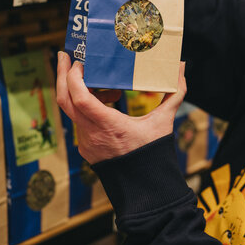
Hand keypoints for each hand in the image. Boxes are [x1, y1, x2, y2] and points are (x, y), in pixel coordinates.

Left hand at [56, 52, 186, 163]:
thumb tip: (181, 66)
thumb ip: (175, 92)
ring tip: (99, 80)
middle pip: (65, 100)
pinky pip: (80, 121)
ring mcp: (86, 142)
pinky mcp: (87, 148)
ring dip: (81, 91)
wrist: (145, 188)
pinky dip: (87, 106)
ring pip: (72, 110)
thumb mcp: (164, 121)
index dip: (75, 77)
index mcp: (108, 126)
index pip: (80, 98)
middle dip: (62, 75)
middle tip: (65, 55)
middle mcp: (92, 134)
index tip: (81, 61)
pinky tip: (108, 100)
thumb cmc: (154, 154)